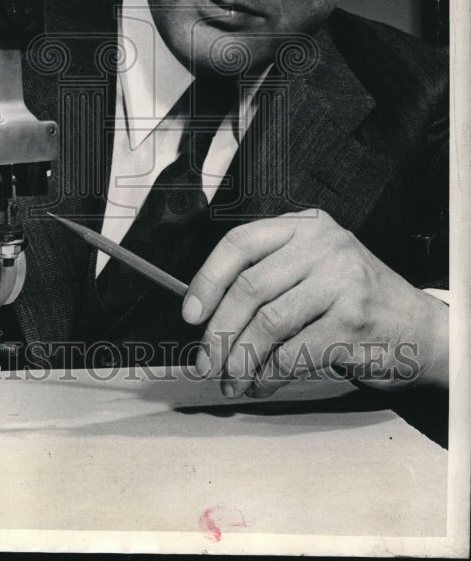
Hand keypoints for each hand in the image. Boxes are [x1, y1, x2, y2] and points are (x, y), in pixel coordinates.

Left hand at [181, 209, 448, 396]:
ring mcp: (341, 280)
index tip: (189, 314)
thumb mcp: (314, 269)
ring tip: (231, 381)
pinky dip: (268, 376)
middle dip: (219, 331)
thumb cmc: (354, 303)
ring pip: (267, 323)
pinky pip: (293, 353)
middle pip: (248, 287)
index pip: (239, 243)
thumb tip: (204, 313)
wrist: (422, 331)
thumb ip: (268, 276)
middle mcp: (322, 245)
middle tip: (205, 363)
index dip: (207, 280)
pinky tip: (261, 386)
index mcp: (304, 225)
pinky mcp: (353, 321)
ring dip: (240, 359)